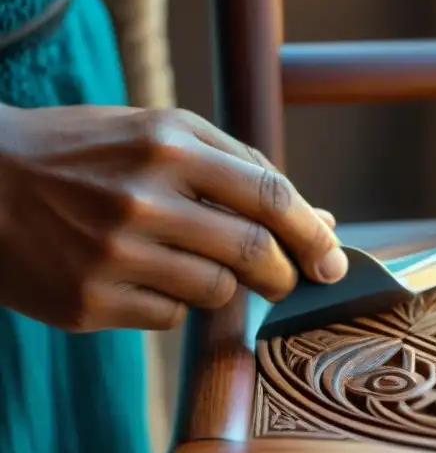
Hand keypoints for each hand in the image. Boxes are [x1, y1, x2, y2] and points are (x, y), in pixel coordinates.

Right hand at [0, 105, 346, 331]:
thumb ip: (240, 170)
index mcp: (168, 144)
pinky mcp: (89, 302)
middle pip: (254, 253)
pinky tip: (140, 276)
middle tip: (286, 279)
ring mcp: (112, 254)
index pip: (271, 196)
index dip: (313, 234)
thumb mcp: (158, 135)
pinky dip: (173, 302)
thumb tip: (321, 220)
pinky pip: (169, 317)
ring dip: (223, 286)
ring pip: (216, 292)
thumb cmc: (85, 155)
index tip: (334, 261)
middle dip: (284, 274)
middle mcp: (142, 197)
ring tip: (187, 261)